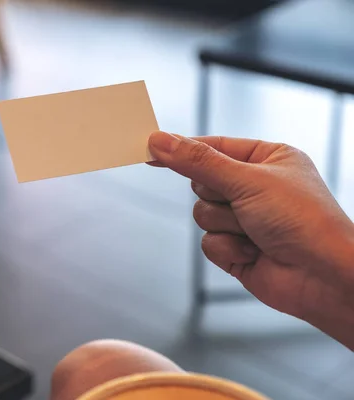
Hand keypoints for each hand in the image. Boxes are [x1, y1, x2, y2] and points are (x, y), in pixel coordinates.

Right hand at [148, 131, 353, 347]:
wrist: (323, 277)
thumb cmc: (304, 220)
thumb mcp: (247, 180)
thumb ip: (198, 161)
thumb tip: (161, 141)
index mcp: (266, 159)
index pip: (213, 147)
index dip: (183, 148)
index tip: (151, 147)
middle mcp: (254, 187)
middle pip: (201, 182)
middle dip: (218, 195)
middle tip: (241, 201)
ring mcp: (244, 219)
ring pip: (201, 213)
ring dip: (225, 224)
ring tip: (256, 231)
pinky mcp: (236, 248)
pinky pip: (208, 242)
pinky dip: (228, 247)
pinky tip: (255, 251)